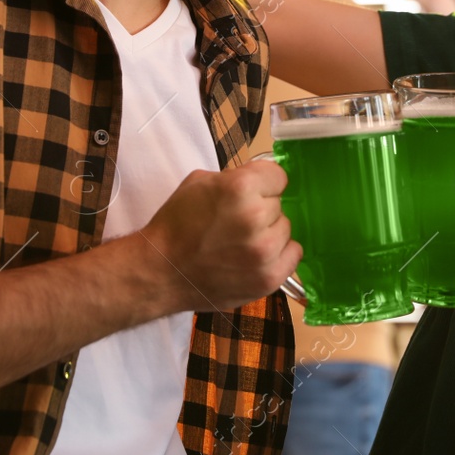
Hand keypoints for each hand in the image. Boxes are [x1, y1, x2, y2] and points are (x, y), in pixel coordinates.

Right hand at [139, 161, 301, 311]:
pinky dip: (279, 255)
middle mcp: (256, 217)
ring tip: (243, 242)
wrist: (161, 271)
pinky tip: (257, 256)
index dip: (262, 183)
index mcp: (240, 188)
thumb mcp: (200, 182)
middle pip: (280, 204)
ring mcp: (265, 251)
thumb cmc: (177, 224)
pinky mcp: (269, 278)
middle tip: (237, 221)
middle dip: (262, 208)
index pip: (278, 176)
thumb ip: (235, 177)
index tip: (251, 192)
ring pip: (286, 230)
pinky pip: (293, 256)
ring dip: (269, 233)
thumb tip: (261, 181)